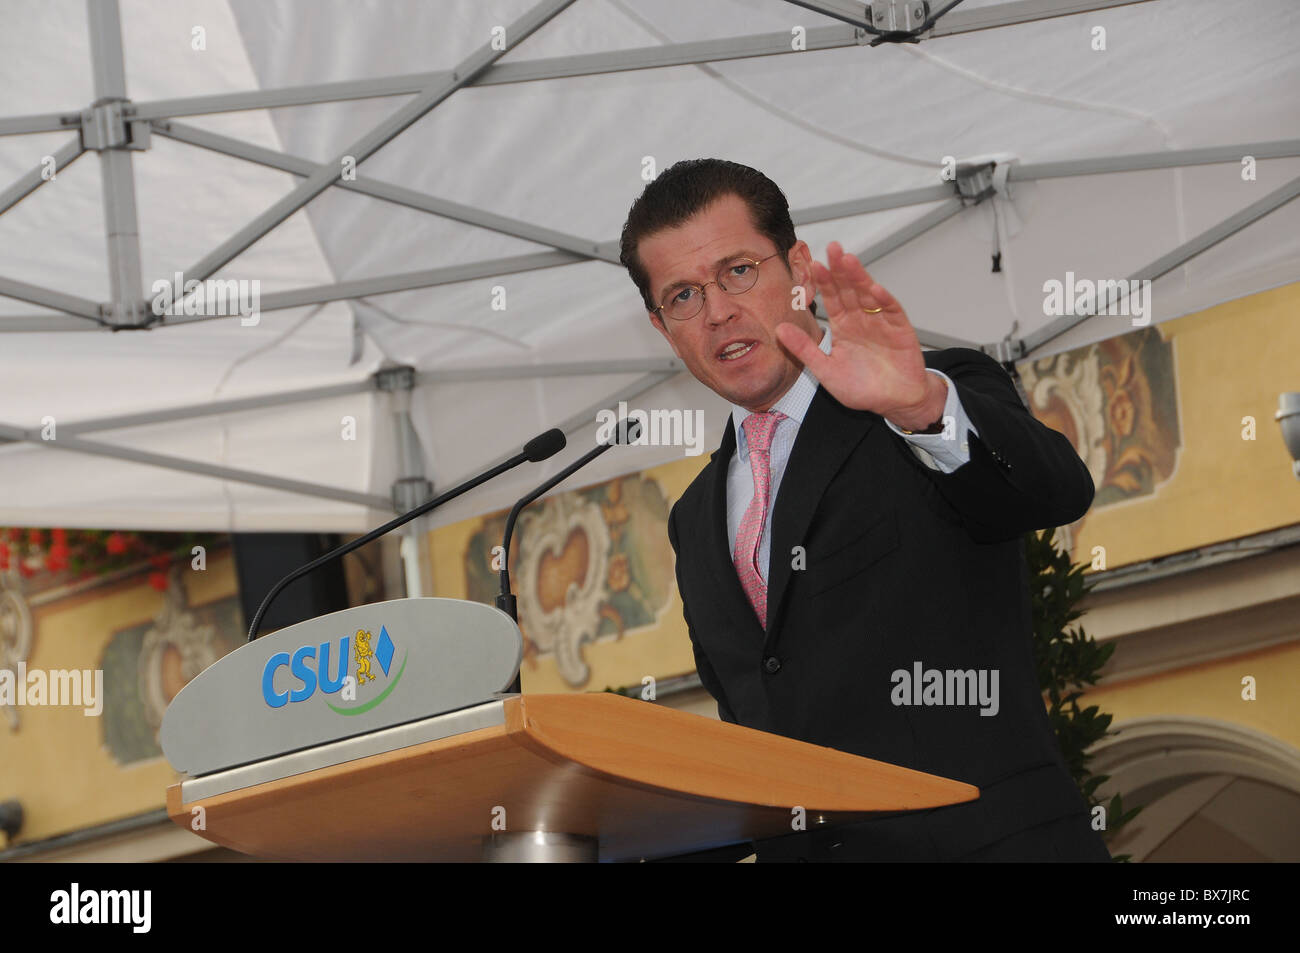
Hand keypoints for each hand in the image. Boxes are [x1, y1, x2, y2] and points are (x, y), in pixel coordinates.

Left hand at [775, 241, 944, 430]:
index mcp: (843, 326)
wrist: (896, 401)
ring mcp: (881, 322)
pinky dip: (883, 300)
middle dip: (840, 269)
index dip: (824, 282)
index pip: (832, 298)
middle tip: (833, 248)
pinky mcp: (900, 329)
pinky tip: (873, 289)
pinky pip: (890, 311)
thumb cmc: (864, 388)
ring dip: (859, 277)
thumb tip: (779, 330)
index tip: (813, 264)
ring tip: (849, 260)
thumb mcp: (826, 371)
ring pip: (868, 294)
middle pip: (849, 289)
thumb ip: (804, 349)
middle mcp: (861, 319)